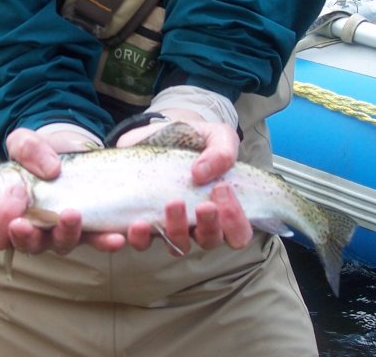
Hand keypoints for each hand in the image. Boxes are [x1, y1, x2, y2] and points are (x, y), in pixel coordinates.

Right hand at [0, 127, 126, 255]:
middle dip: (32, 235)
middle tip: (35, 216)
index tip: (15, 194)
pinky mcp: (93, 228)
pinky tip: (120, 234)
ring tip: (74, 214)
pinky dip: (109, 239)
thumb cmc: (39, 152)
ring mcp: (66, 233)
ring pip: (65, 245)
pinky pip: (100, 240)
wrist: (70, 147)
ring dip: (70, 233)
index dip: (1, 221)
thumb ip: (27, 148)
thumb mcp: (25, 142)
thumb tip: (51, 169)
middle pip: (31, 246)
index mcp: (13, 215)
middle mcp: (37, 230)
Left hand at [116, 110, 252, 252]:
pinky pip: (142, 241)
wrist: (159, 130)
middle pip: (209, 241)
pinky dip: (140, 238)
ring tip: (172, 203)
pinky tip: (138, 224)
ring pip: (178, 246)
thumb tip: (202, 173)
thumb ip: (223, 151)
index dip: (235, 222)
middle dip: (209, 226)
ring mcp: (171, 224)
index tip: (223, 190)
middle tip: (204, 204)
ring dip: (176, 230)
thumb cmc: (196, 139)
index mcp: (222, 207)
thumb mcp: (217, 136)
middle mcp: (198, 222)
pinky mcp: (144, 219)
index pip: (238, 233)